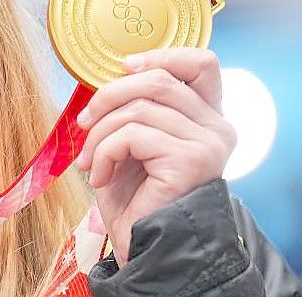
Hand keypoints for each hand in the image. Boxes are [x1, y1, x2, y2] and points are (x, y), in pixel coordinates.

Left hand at [74, 47, 236, 266]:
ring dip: (99, 133)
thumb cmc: (137, 196)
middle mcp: (217, 127)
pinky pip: (132, 134)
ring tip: (90, 161)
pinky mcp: (190, 160)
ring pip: (139, 107)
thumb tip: (108, 77)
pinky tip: (99, 176)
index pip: (201, 63)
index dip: (161, 55)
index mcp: (207, 117)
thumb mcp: (132, 141)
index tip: (124, 68)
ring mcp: (208, 143)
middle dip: (108, 96)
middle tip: (84, 124)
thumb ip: (134, 107)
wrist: (144, 246)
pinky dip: (103, 153)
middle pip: (158, 79)